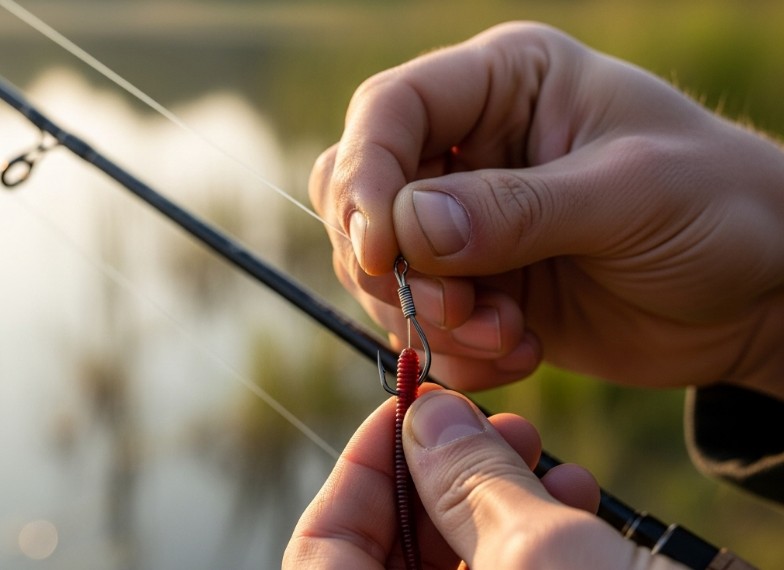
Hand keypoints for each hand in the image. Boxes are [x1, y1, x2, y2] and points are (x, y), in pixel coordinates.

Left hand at [284, 389, 688, 568]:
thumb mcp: (538, 556)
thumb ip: (468, 478)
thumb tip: (424, 413)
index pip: (323, 546)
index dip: (360, 465)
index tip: (404, 406)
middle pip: (391, 547)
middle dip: (442, 472)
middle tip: (489, 423)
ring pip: (456, 561)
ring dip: (497, 495)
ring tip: (541, 451)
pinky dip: (533, 535)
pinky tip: (575, 496)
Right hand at [310, 22, 783, 397]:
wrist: (751, 293)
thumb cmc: (717, 207)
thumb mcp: (631, 192)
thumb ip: (517, 209)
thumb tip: (408, 228)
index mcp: (502, 83)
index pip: (390, 110)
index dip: (367, 176)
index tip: (381, 252)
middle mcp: (469, 147)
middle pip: (361, 193)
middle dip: (395, 265)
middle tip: (462, 309)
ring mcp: (466, 223)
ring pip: (381, 269)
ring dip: (431, 318)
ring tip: (510, 337)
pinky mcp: (475, 287)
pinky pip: (420, 323)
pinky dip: (454, 353)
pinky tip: (520, 354)